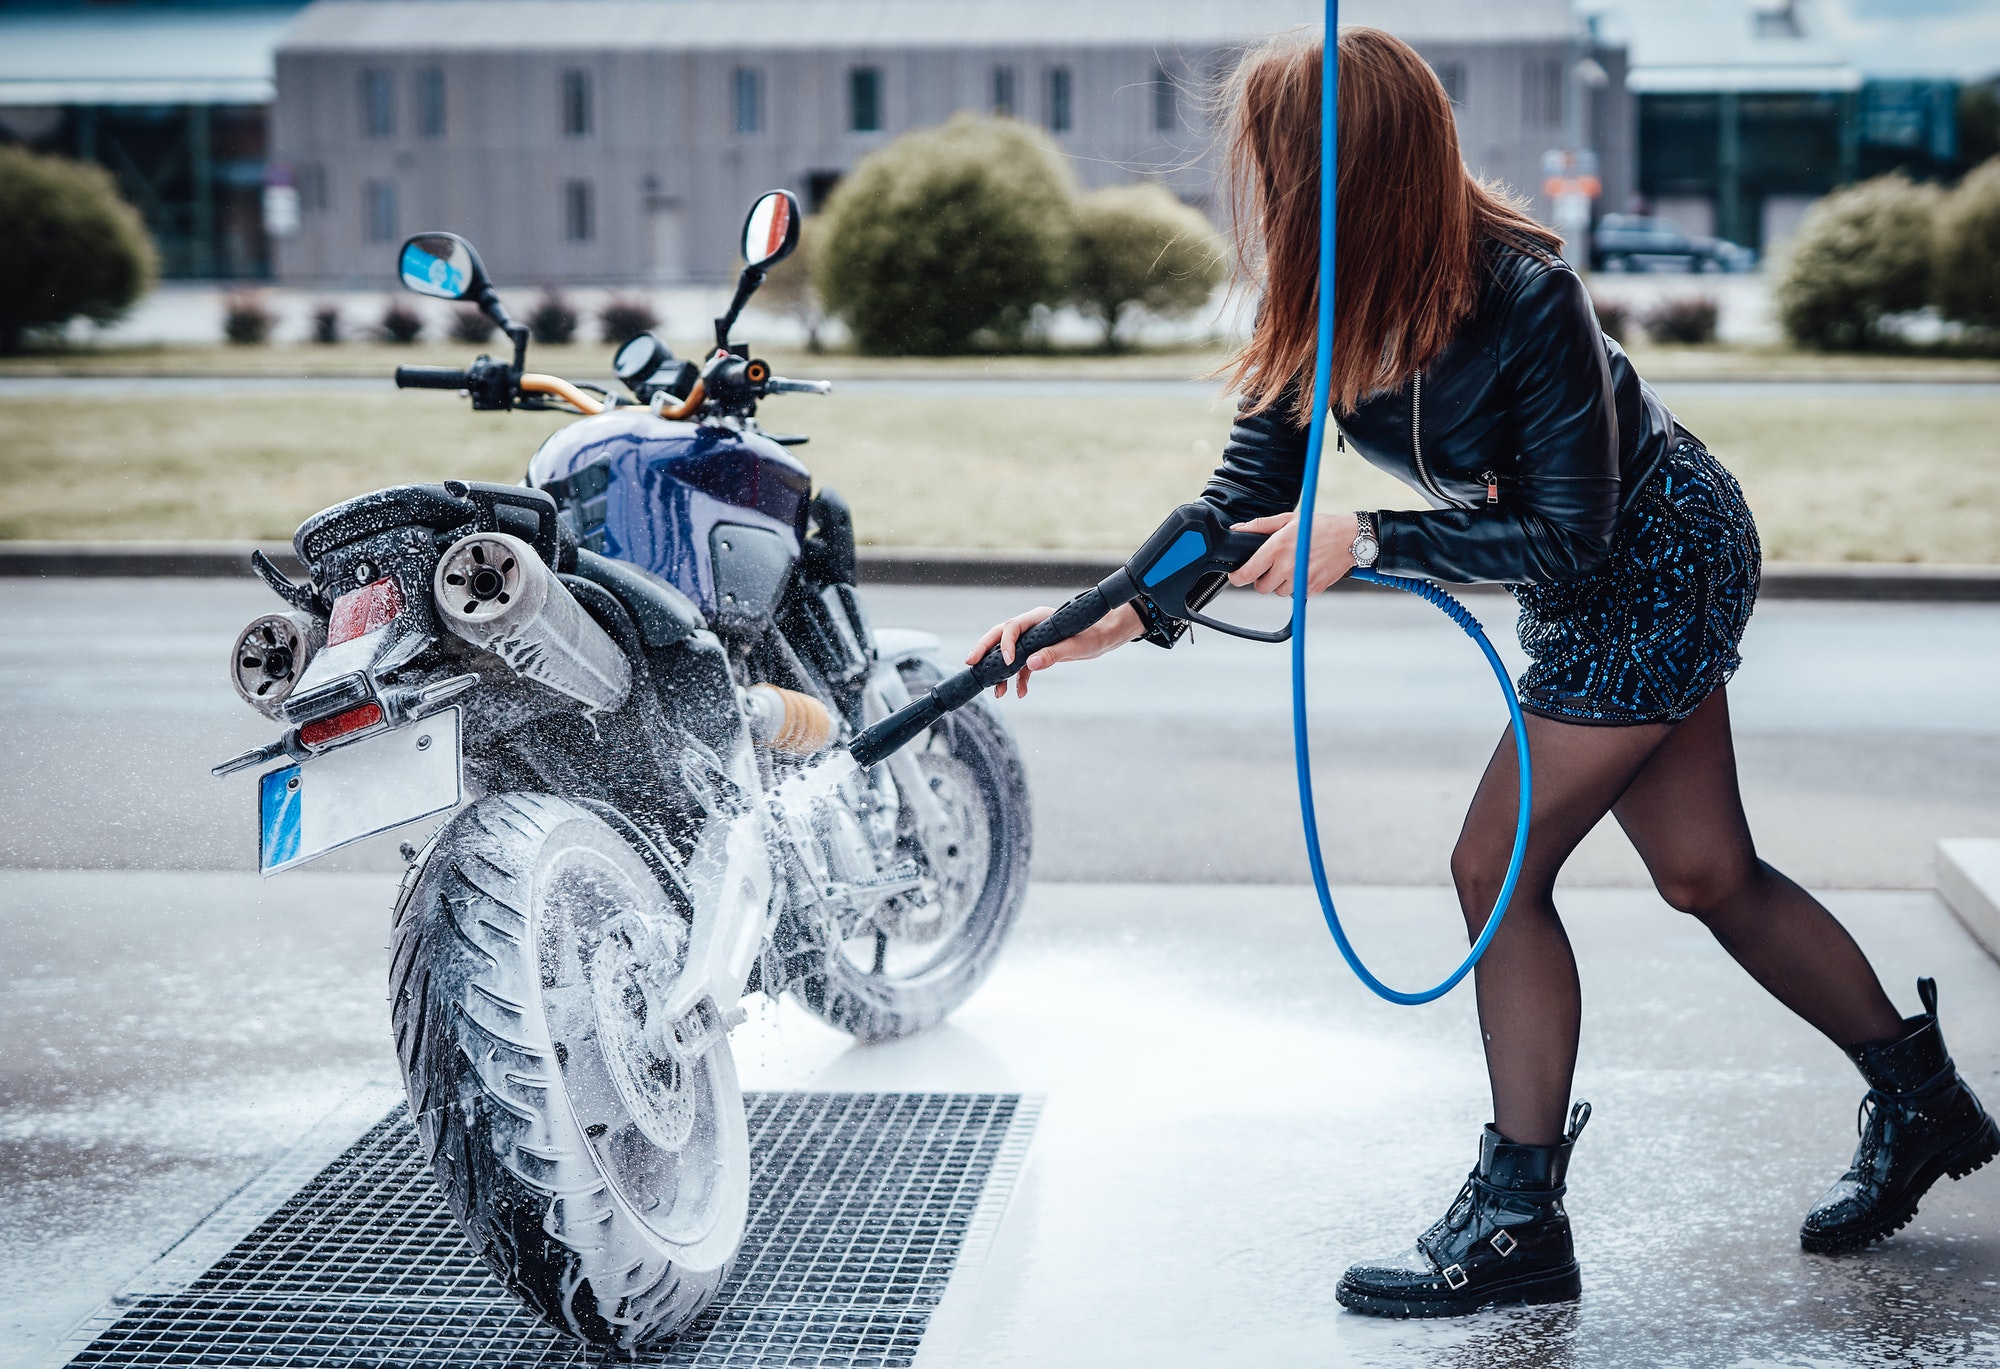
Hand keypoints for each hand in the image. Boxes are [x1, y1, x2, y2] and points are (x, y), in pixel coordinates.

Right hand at [966, 602, 1143, 698]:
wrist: (1104, 637)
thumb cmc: (1094, 635)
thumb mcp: (1078, 646)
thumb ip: (1054, 654)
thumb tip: (1031, 663)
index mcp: (1039, 618)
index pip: (1013, 627)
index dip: (1006, 643)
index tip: (1006, 662)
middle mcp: (1032, 627)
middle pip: (1001, 636)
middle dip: (985, 649)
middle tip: (971, 663)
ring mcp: (1033, 640)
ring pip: (1008, 653)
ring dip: (1001, 672)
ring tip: (998, 692)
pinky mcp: (1037, 652)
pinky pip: (1021, 666)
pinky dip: (1018, 679)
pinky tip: (1019, 693)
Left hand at [1225, 511, 1358, 596]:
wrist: (1350, 538)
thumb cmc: (1320, 527)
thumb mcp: (1287, 519)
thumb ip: (1259, 526)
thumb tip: (1238, 529)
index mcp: (1277, 548)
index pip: (1246, 573)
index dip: (1237, 577)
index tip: (1237, 575)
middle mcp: (1287, 566)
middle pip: (1261, 588)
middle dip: (1263, 579)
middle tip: (1273, 566)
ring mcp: (1300, 580)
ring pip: (1278, 592)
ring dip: (1281, 583)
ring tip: (1293, 565)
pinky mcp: (1312, 589)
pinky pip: (1296, 594)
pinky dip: (1297, 585)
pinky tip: (1305, 570)